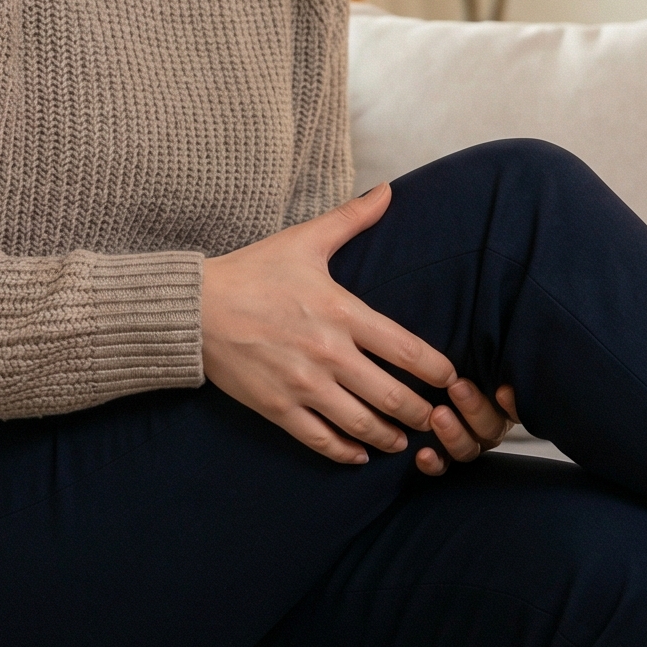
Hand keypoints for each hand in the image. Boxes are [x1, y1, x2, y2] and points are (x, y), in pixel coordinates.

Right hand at [201, 184, 509, 467]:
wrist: (194, 308)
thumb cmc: (252, 272)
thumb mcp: (305, 240)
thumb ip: (352, 218)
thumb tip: (387, 190)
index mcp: (342, 312)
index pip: (407, 350)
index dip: (438, 371)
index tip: (452, 380)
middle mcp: (329, 353)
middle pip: (393, 396)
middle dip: (422, 414)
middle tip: (437, 421)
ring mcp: (303, 385)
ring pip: (363, 425)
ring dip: (391, 438)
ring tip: (404, 441)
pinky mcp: (278, 408)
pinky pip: (322, 440)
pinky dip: (347, 453)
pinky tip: (361, 456)